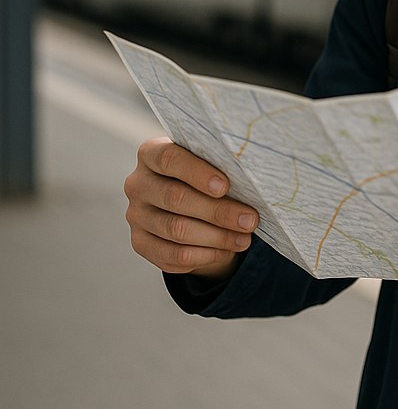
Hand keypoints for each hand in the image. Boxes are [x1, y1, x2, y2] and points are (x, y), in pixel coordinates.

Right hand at [124, 137, 258, 280]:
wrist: (190, 204)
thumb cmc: (206, 176)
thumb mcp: (211, 164)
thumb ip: (222, 167)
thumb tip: (250, 182)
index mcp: (152, 154)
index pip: (169, 158)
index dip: (197, 173)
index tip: (226, 186)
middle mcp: (138, 184)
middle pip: (176, 198)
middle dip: (218, 211)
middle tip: (250, 220)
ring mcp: (136, 215)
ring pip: (177, 230)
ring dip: (217, 236)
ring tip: (245, 238)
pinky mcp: (141, 243)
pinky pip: (173, 254)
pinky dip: (205, 255)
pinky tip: (226, 250)